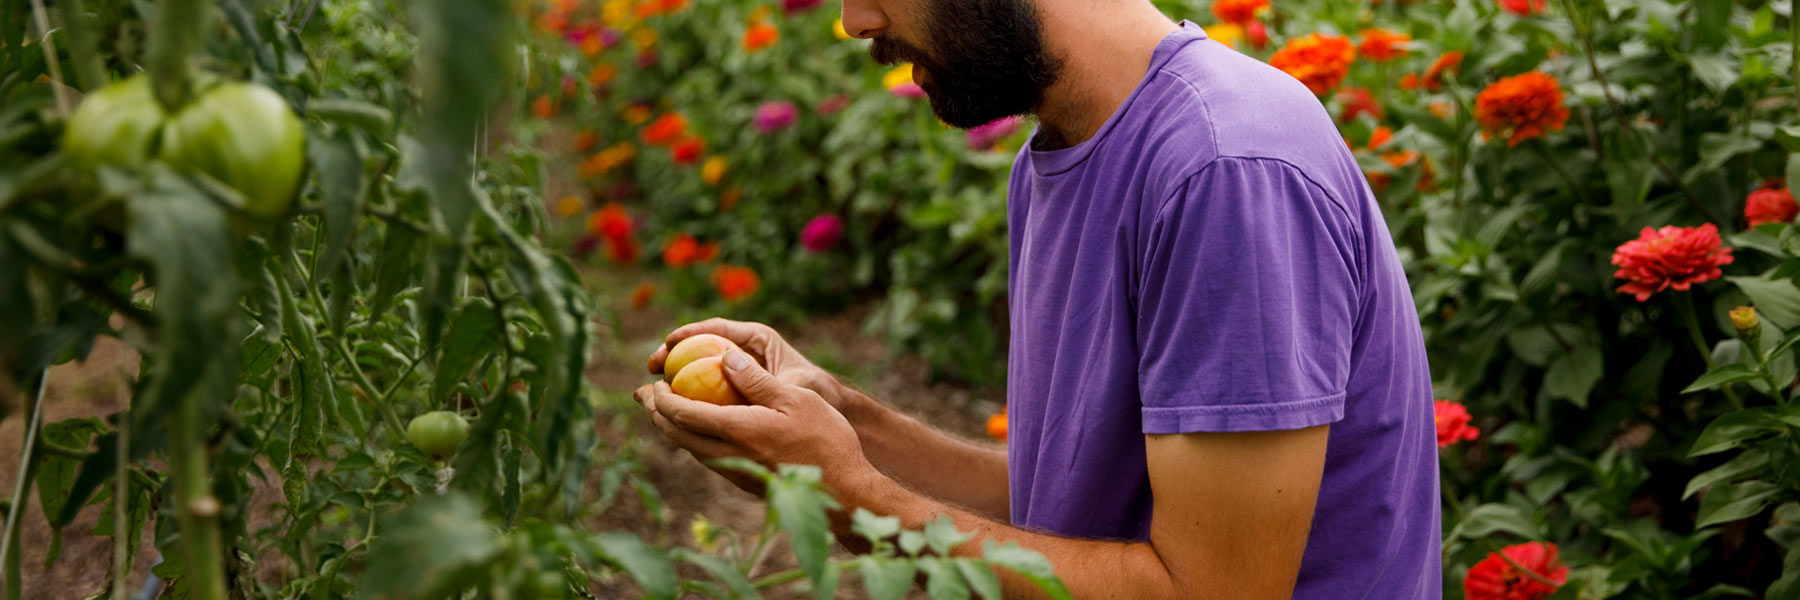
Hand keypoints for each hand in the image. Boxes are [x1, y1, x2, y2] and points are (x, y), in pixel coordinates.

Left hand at [634, 348, 876, 495]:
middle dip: (655, 413)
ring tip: (663, 410)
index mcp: (738, 431)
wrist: (843, 493)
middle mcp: (729, 455)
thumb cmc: (826, 441)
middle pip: (677, 435)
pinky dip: (693, 440)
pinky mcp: (746, 481)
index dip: (663, 398)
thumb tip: (723, 356)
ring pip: (691, 449)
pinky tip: (700, 430)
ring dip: (671, 428)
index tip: (654, 382)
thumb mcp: (796, 399)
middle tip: (642, 394)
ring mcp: (737, 472)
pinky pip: (708, 458)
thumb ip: (756, 379)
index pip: (684, 414)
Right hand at [647, 318, 850, 411]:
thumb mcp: (797, 384)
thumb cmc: (817, 392)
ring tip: (651, 388)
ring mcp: (735, 371)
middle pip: (700, 347)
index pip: (717, 330)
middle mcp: (743, 352)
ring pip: (697, 369)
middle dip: (673, 353)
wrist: (828, 409)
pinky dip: (687, 396)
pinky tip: (670, 408)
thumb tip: (741, 370)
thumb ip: (771, 379)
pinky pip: (704, 390)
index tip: (669, 342)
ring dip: (674, 376)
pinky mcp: (732, 390)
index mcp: (757, 339)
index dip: (690, 333)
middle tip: (652, 366)